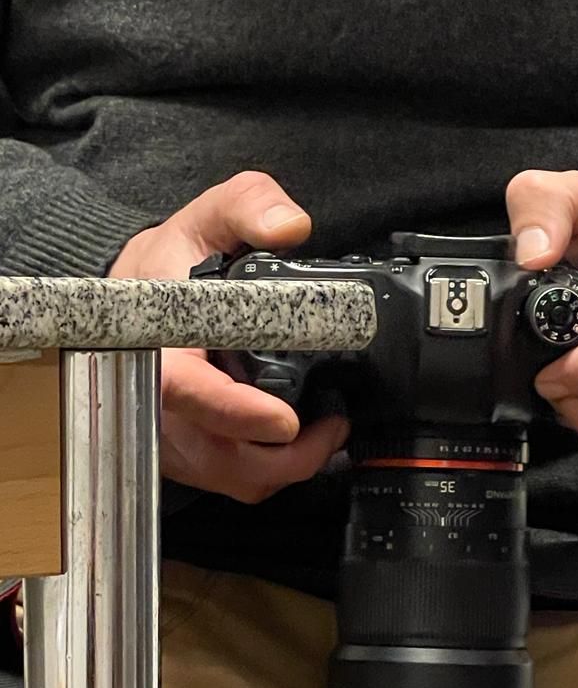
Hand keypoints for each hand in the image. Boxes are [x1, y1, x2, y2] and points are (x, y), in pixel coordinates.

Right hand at [110, 172, 348, 500]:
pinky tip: (299, 441)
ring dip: (289, 464)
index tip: (285, 420)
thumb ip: (248, 205)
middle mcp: (157, 403)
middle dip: (289, 452)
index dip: (236, 413)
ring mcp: (172, 437)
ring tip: (328, 427)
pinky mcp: (186, 457)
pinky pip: (235, 482)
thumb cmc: (167, 265)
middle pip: (223, 455)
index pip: (184, 391)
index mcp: (156, 345)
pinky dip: (276, 471)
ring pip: (235, 477)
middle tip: (337, 417)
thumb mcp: (205, 218)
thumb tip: (290, 225)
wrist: (131, 298)